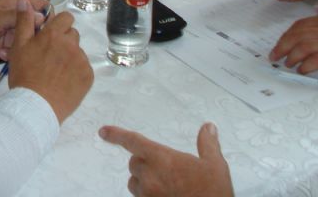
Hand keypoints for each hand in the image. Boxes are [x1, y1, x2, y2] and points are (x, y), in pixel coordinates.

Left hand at [0, 0, 47, 56]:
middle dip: (37, 37)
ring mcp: (13, 32)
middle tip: (30, 45)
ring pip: (29, 41)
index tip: (47, 31)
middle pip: (39, 27)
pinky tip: (2, 54)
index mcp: (18, 4)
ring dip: (23, 48)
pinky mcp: (7, 45)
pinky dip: (13, 54)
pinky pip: (19, 51)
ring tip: (11, 50)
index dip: (49, 18)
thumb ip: (18, 17)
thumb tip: (42, 18)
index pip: (43, 8)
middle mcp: (19, 17)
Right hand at [5, 0, 91, 122]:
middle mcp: (71, 44)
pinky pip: (84, 68)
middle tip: (49, 56)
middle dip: (63, 41)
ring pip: (78, 52)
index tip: (50, 36)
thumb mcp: (18, 45)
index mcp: (54, 34)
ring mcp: (82, 61)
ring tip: (55, 72)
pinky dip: (76, 72)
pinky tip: (63, 81)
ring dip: (69, 56)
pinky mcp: (88, 77)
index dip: (58, 25)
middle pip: (72, 34)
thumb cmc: (24, 75)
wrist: (36, 106)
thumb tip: (24, 0)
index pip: (66, 17)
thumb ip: (24, 21)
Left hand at [99, 123, 233, 196]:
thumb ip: (208, 144)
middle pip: (134, 163)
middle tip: (163, 168)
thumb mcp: (215, 166)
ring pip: (135, 183)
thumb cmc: (212, 192)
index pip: (133, 141)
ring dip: (143, 180)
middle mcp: (150, 176)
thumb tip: (208, 127)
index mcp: (162, 158)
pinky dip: (147, 195)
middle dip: (144, 162)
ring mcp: (147, 194)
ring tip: (165, 184)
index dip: (116, 134)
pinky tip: (165, 194)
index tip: (103, 131)